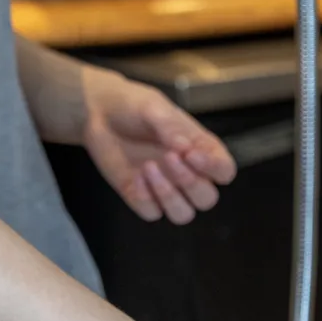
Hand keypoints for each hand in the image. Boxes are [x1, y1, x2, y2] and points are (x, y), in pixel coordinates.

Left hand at [81, 68, 236, 224]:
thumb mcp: (154, 107)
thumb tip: (186, 147)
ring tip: (149, 167)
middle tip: (168, 158)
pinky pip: (152, 213)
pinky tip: (135, 175)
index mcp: (201, 151)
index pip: (224, 171)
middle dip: (190, 183)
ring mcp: (165, 189)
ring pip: (183, 214)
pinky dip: (145, 198)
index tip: (190, 154)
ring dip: (169, 196)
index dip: (214, 168)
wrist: (97, 113)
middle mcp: (188, 174)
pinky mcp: (142, 198)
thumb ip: (171, 127)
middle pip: (206, 199)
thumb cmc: (133, 106)